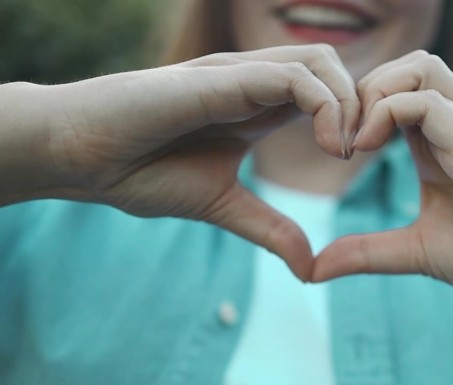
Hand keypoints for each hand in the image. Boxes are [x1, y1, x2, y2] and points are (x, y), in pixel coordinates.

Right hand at [2, 44, 359, 280]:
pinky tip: (328, 145)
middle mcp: (254, 83)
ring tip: (345, 150)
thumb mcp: (223, 205)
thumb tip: (309, 269)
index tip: (359, 160)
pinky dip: (324, 105)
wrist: (83, 159)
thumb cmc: (141, 172)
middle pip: (333, 67)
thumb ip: (270, 228)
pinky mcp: (221, 79)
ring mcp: (238, 76)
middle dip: (363, 105)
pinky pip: (291, 75)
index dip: (354, 118)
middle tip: (365, 151)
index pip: (325, 92)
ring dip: (349, 103)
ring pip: (320, 61)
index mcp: (257, 107)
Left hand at [313, 50, 452, 315]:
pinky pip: (431, 103)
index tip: (331, 150)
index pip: (393, 95)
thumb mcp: (418, 253)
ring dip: (376, 92)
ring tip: (357, 141)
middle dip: (361, 91)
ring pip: (420, 68)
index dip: (354, 109)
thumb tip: (314, 269)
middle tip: (339, 139)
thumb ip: (368, 253)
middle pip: (406, 67)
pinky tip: (370, 148)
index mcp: (436, 148)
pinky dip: (389, 112)